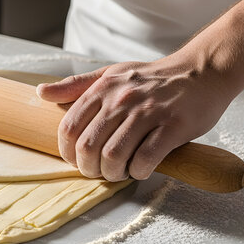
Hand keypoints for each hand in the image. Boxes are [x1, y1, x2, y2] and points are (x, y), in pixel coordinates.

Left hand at [37, 54, 236, 180]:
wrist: (202, 71)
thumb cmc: (152, 78)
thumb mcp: (110, 74)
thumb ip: (75, 85)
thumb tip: (41, 93)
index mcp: (103, 89)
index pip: (68, 128)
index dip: (67, 152)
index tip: (76, 160)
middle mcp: (121, 100)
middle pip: (88, 147)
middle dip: (88, 168)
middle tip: (98, 171)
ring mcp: (148, 113)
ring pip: (114, 156)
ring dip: (112, 173)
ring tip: (119, 172)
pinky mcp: (173, 126)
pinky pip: (146, 159)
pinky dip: (138, 171)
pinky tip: (140, 169)